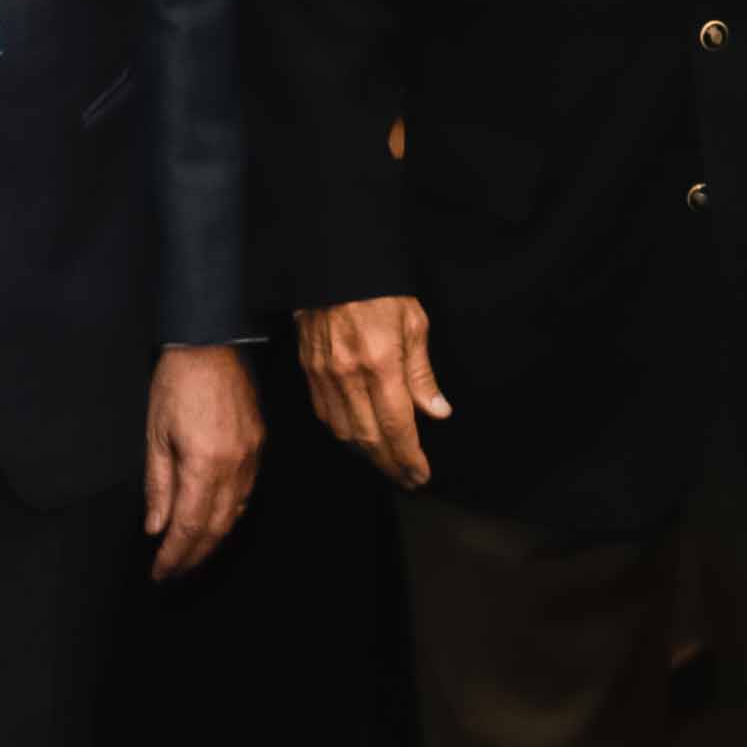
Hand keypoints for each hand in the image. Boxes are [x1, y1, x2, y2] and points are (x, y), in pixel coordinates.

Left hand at [143, 344, 263, 579]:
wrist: (211, 341)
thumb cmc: (177, 384)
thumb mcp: (155, 435)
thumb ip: (158, 486)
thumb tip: (155, 528)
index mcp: (206, 464)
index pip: (190, 526)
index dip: (174, 556)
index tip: (159, 574)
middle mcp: (236, 466)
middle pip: (217, 528)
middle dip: (194, 556)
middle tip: (173, 574)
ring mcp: (253, 456)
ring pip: (236, 514)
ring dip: (213, 540)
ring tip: (191, 556)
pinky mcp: (260, 445)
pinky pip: (247, 493)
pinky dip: (229, 515)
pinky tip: (215, 522)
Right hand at [297, 296, 446, 489]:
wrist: (333, 266)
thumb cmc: (379, 290)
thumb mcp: (414, 323)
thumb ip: (422, 374)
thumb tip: (437, 412)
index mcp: (381, 363)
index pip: (397, 426)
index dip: (409, 457)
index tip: (421, 474)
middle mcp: (349, 376)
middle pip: (369, 438)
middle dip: (391, 465)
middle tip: (408, 479)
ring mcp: (325, 376)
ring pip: (345, 433)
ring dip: (368, 455)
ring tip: (388, 464)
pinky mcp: (309, 372)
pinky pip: (326, 416)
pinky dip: (344, 434)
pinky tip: (359, 439)